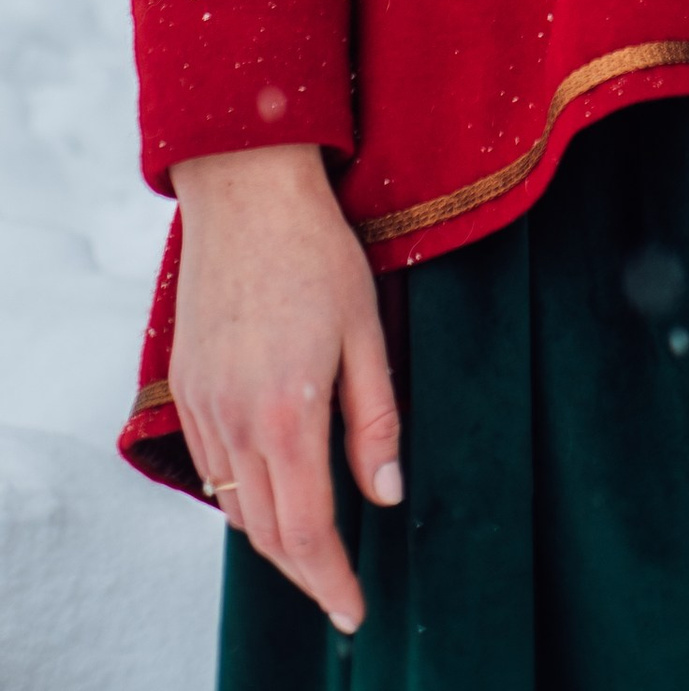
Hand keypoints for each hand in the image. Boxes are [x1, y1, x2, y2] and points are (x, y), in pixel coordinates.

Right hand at [168, 144, 400, 632]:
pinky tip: (273, 489)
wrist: (246, 193)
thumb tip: (386, 495)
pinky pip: (211, 469)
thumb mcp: (366, 329)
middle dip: (307, 574)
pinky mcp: (186, 389)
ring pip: (236, 507)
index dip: (332, 581)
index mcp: (286, 413)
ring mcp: (202, 408)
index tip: (356, 611)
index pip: (308, 530)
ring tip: (316, 550)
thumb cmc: (317, 252)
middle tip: (341, 594)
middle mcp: (234, 422)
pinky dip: (242, 496)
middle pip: (268, 533)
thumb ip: (375, 418)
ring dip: (274, 539)